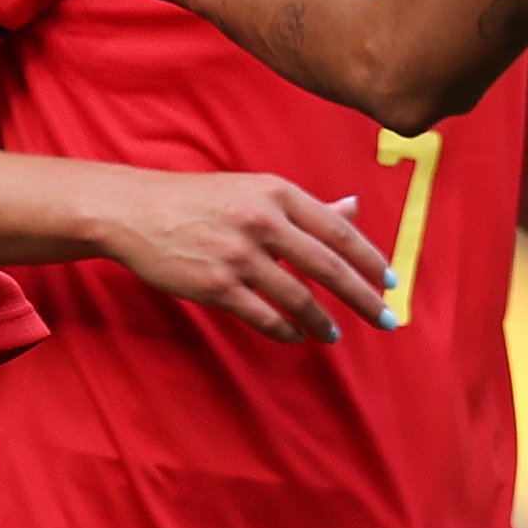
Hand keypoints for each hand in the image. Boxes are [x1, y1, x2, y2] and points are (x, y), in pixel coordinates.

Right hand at [101, 172, 396, 343]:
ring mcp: (238, 255)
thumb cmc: (199, 200)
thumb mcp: (254, 191)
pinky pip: (263, 316)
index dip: (370, 259)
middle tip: (387, 319)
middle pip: (328, 267)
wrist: (136, 211)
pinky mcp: (215, 285)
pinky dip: (285, 331)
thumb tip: (354, 208)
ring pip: (298, 298)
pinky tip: (296, 336)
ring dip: (323, 322)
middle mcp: (261, 221)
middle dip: (364, 298)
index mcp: (276, 192)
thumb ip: (306, 206)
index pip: (338, 230)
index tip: (392, 282)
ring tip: (334, 335)